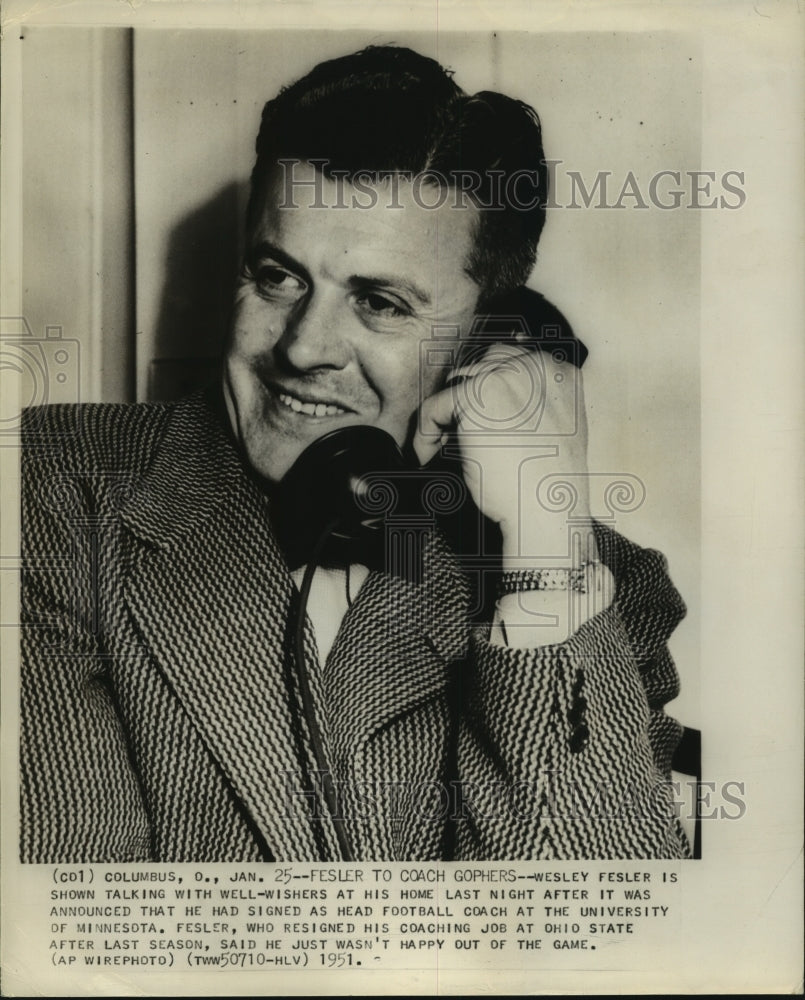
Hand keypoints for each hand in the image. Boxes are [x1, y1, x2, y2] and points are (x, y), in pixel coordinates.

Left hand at [413, 342, 593, 559]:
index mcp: (559, 372)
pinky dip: (425, 434)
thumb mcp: (553, 433)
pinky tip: (430, 456)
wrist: (547, 508)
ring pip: (457, 386)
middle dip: (466, 402)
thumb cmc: (549, 483)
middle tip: (457, 437)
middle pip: (480, 369)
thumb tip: (489, 406)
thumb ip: (532, 408)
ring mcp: (506, 377)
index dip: (486, 394)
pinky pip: (434, 406)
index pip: (509, 364)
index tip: (473, 423)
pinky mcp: (477, 396)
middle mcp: (535, 366)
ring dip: (447, 417)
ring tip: (448, 449)